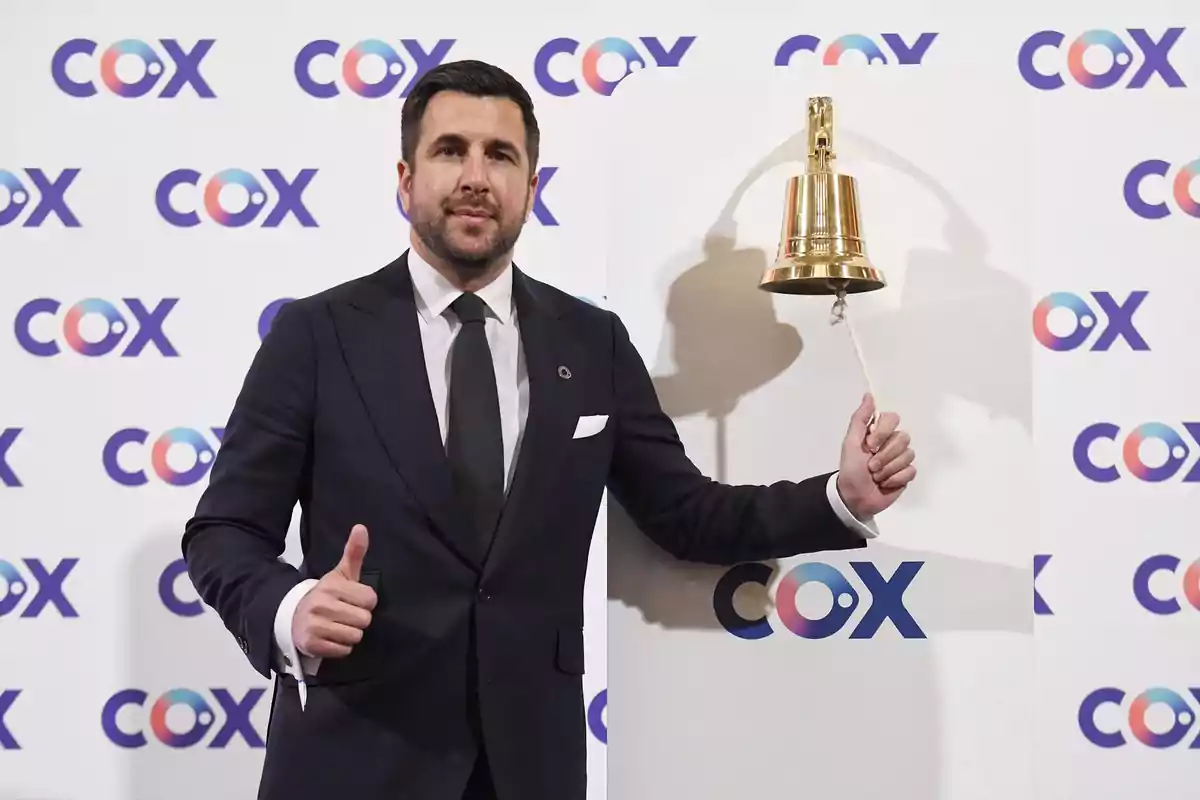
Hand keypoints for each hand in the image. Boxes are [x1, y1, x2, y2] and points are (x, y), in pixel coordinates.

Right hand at [292, 524, 377, 658]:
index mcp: (332, 586)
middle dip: (358, 619)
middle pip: (365, 620)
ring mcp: (315, 625)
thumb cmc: (326, 596)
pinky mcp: (312, 644)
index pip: (370, 599)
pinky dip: (340, 647)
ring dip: (350, 634)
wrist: (293, 617)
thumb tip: (361, 527)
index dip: (365, 602)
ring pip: (355, 636)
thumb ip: (354, 552)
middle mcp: (322, 604)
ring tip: (337, 626)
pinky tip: (331, 638)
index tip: (352, 600)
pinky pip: (344, 650)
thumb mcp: (340, 574)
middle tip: (344, 615)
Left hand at [836, 393, 915, 518]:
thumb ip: (860, 419)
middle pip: (903, 438)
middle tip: (871, 466)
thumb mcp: (850, 443)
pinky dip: (895, 479)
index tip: (869, 446)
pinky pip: (910, 471)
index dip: (882, 433)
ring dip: (887, 469)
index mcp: (878, 433)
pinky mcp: (907, 475)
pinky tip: (885, 483)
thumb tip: (869, 395)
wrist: (854, 497)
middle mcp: (892, 443)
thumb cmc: (851, 469)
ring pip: (908, 455)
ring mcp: (901, 459)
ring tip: (876, 476)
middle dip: (884, 455)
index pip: (892, 418)